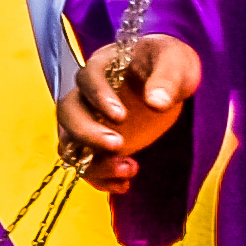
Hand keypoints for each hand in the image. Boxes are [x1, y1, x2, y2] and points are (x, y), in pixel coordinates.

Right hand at [57, 35, 201, 194]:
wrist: (170, 84)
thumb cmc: (170, 64)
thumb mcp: (177, 62)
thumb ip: (167, 78)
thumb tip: (156, 101)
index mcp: (104, 65)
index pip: (88, 78)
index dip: (99, 98)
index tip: (121, 116)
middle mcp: (87, 94)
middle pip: (68, 113)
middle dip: (88, 134)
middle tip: (118, 145)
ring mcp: (88, 122)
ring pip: (70, 144)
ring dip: (94, 163)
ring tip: (130, 169)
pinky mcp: (95, 146)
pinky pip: (84, 166)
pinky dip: (101, 179)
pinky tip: (126, 183)